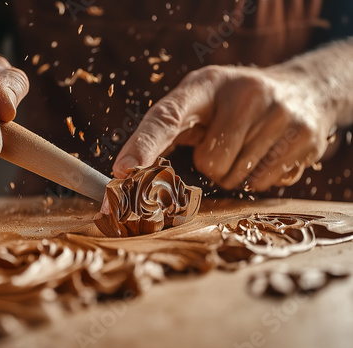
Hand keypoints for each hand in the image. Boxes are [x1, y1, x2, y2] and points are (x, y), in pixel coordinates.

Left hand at [113, 65, 335, 190]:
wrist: (304, 91)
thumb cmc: (234, 105)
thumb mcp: (201, 103)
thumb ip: (166, 131)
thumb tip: (125, 172)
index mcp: (205, 84)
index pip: (167, 116)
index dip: (144, 145)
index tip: (123, 171)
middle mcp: (244, 92)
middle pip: (209, 163)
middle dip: (212, 165)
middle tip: (226, 143)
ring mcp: (278, 113)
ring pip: (236, 178)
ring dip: (235, 173)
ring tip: (248, 145)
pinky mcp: (303, 136)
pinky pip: (263, 183)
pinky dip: (259, 177)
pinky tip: (268, 152)